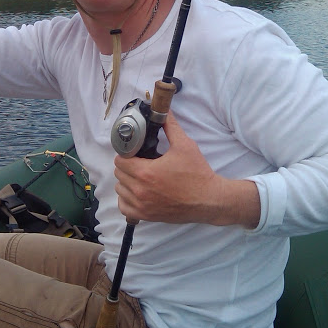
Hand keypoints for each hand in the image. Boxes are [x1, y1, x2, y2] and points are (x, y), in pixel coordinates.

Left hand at [113, 111, 260, 227]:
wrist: (208, 199)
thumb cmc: (197, 173)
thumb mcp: (185, 145)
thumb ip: (170, 126)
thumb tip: (164, 111)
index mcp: (146, 172)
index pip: (119, 161)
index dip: (126, 154)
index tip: (136, 153)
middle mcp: (140, 191)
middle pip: (119, 174)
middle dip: (127, 166)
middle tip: (141, 163)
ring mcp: (142, 206)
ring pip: (120, 190)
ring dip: (127, 182)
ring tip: (141, 177)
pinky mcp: (146, 216)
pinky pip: (125, 208)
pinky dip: (128, 200)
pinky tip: (139, 193)